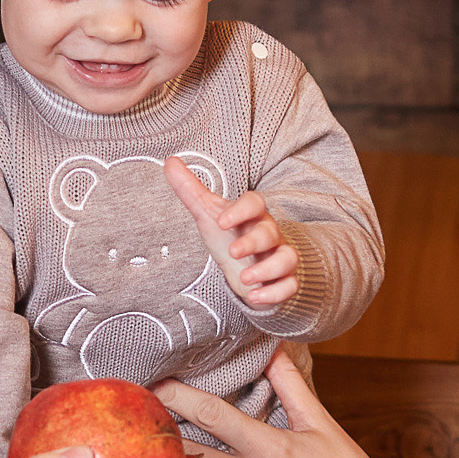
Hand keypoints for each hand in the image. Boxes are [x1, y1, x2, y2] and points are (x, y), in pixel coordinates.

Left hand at [154, 348, 413, 457]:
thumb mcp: (322, 424)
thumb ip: (290, 385)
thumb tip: (271, 348)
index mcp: (270, 448)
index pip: (211, 415)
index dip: (177, 395)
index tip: (155, 383)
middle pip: (185, 455)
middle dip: (157, 434)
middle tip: (135, 416)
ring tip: (136, 454)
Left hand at [164, 157, 297, 309]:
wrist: (247, 265)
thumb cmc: (229, 235)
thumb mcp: (208, 214)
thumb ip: (190, 190)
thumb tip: (169, 161)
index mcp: (251, 215)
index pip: (255, 203)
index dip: (241, 210)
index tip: (221, 221)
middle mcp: (269, 234)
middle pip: (270, 232)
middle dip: (253, 242)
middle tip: (233, 252)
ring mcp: (278, 257)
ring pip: (286, 259)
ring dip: (267, 269)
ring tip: (245, 279)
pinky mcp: (283, 281)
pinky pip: (289, 286)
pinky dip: (275, 293)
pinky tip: (254, 296)